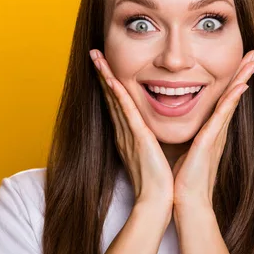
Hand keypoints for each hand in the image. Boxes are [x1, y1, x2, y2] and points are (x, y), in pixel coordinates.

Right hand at [90, 49, 173, 208]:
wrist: (157, 200)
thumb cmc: (158, 181)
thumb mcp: (153, 154)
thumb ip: (151, 140)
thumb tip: (154, 131)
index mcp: (129, 135)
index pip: (118, 104)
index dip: (110, 84)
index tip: (105, 66)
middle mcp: (124, 131)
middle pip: (111, 96)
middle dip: (102, 74)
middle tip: (94, 54)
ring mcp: (128, 132)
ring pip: (114, 97)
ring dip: (105, 75)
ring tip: (96, 56)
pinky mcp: (136, 136)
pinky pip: (124, 109)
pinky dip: (116, 92)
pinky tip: (110, 77)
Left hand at [171, 50, 253, 209]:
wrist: (186, 201)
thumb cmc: (184, 178)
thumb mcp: (187, 149)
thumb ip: (190, 134)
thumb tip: (185, 124)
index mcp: (211, 130)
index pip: (223, 98)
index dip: (233, 80)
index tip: (241, 62)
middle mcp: (217, 130)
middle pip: (232, 95)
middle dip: (243, 73)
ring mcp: (216, 135)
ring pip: (231, 100)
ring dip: (242, 79)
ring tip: (253, 61)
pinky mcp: (210, 142)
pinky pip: (222, 116)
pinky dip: (231, 100)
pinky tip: (240, 86)